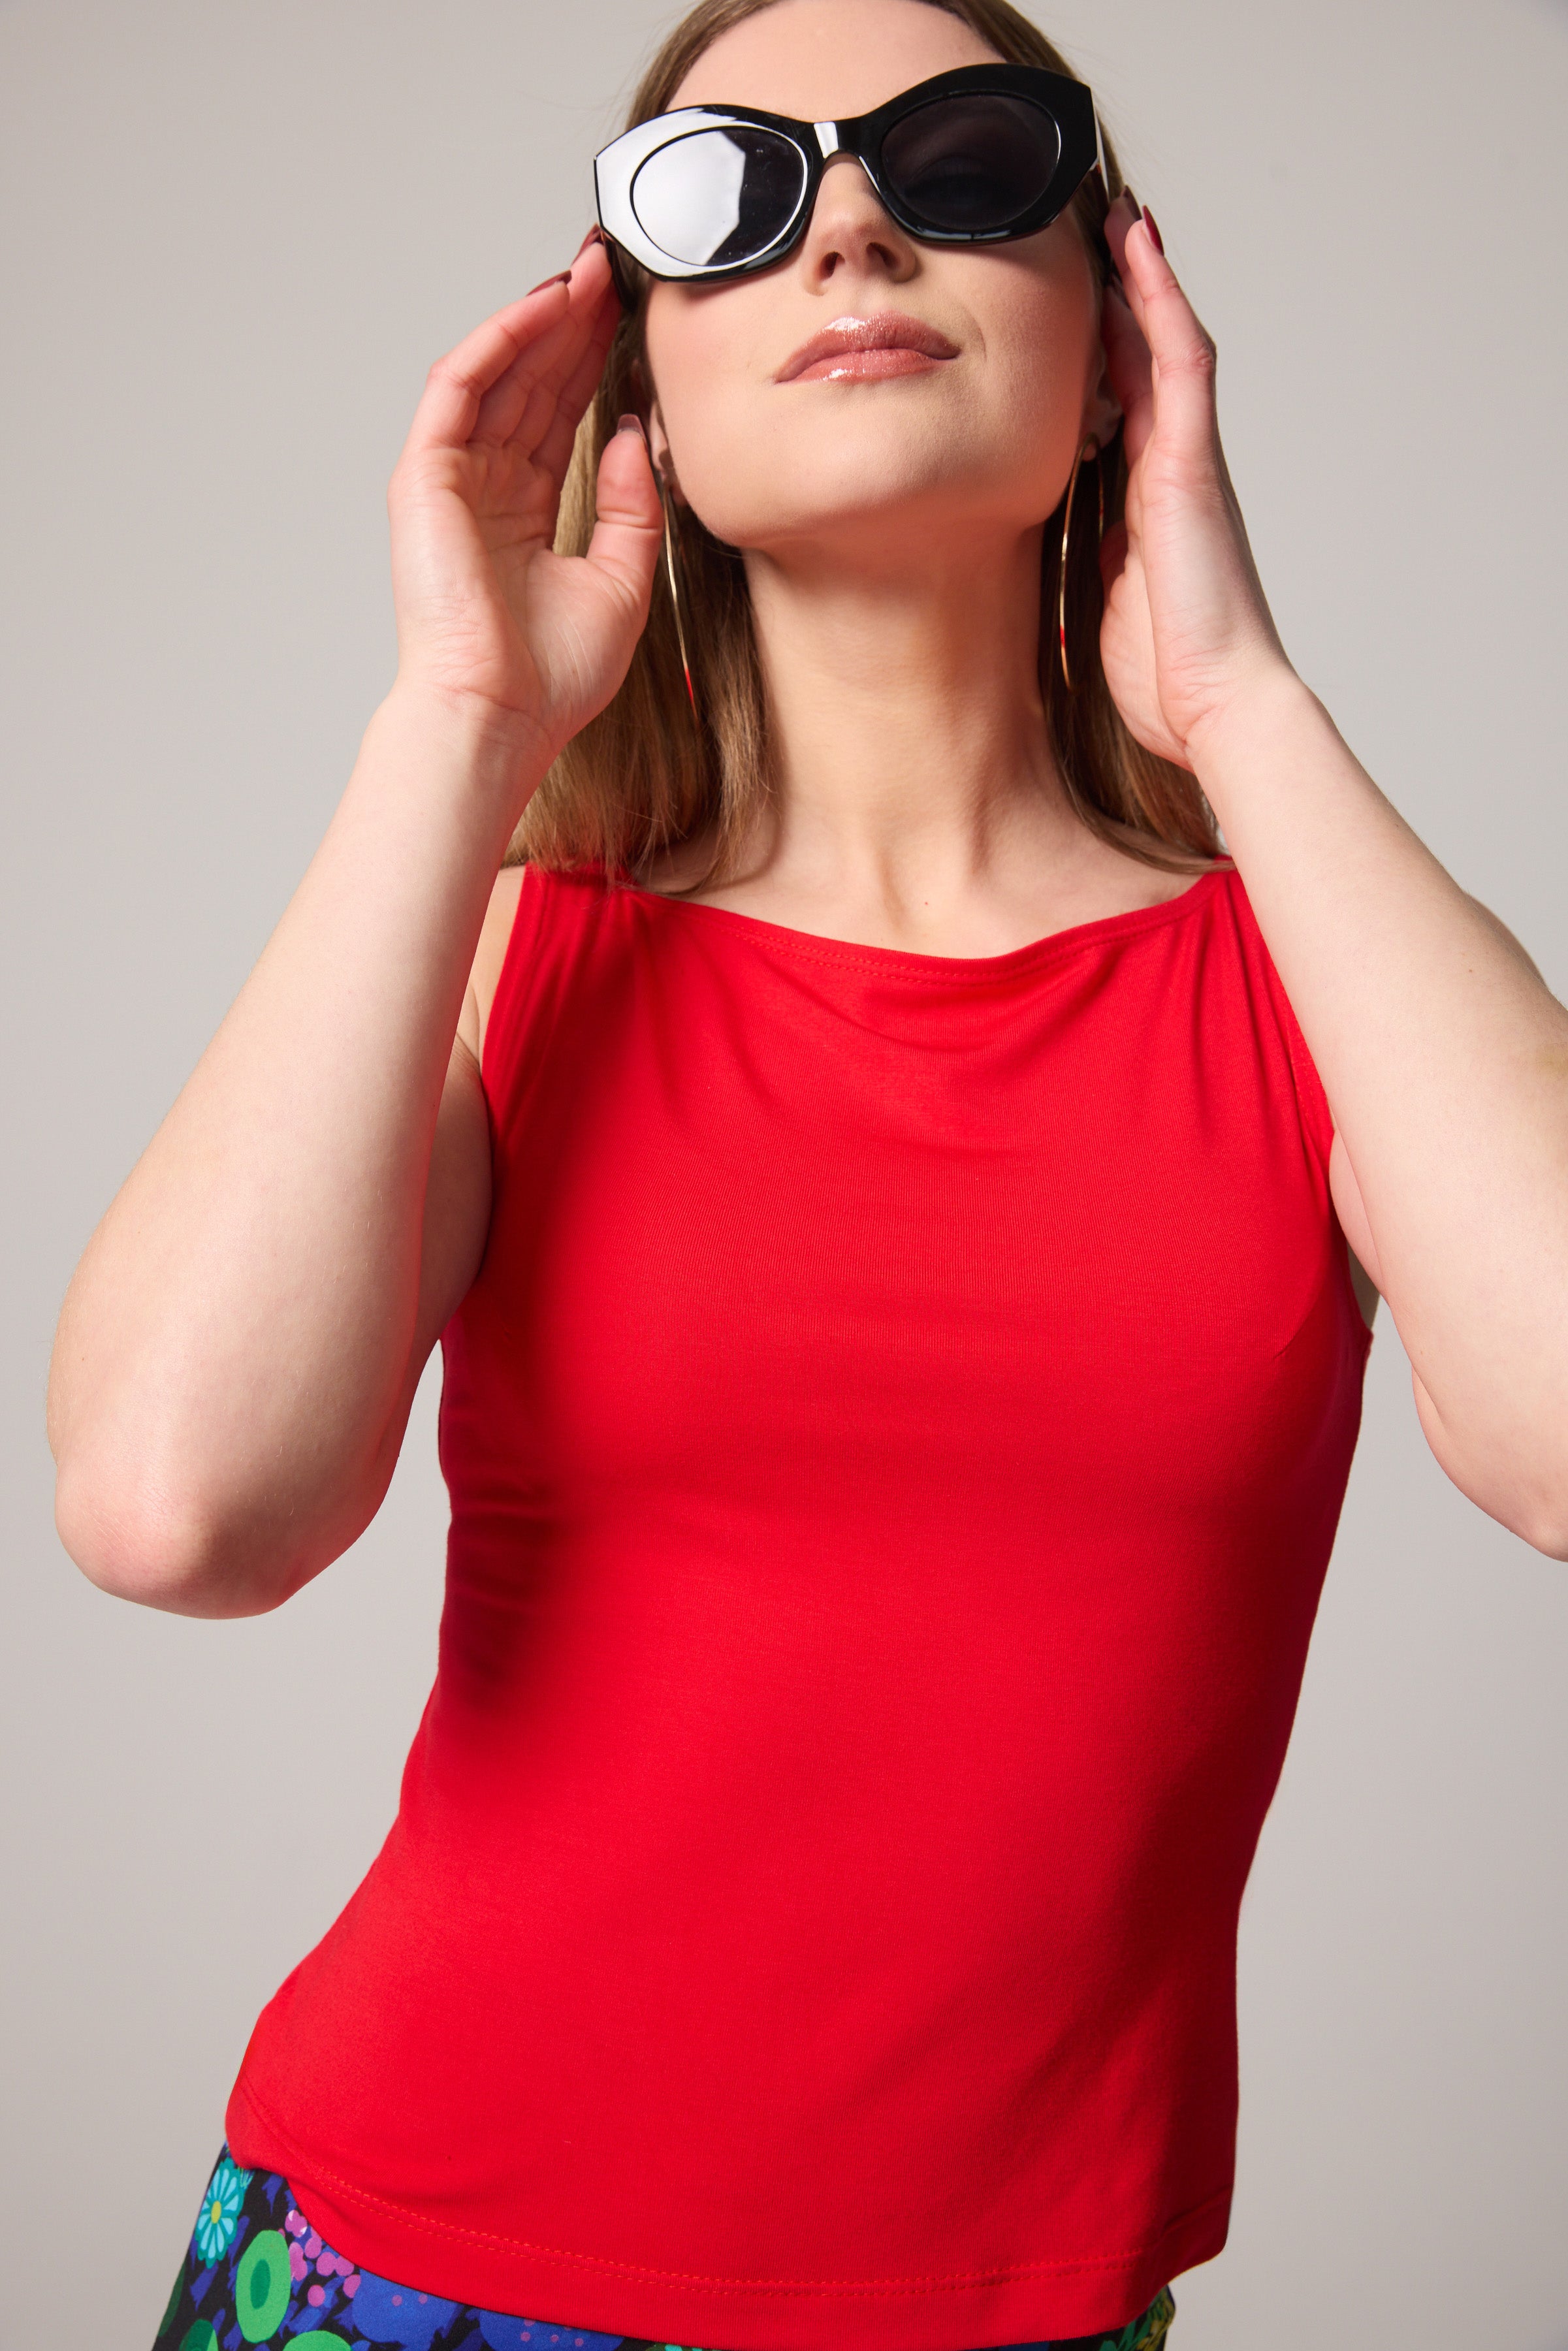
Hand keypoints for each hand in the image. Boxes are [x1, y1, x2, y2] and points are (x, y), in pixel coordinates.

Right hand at [386, 233, 662, 762]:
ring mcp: (453, 480)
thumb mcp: (625, 580)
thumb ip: (635, 506)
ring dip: (542, 319)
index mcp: (527, 515)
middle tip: (617, 271)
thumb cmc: (551, 676)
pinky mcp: (426, 477)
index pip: (562, 418)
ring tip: (590, 274)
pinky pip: (459, 388)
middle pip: (533, 385)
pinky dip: (499, 342)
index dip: (595, 364)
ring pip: (500, 374)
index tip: (633, 318)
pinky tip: (543, 308)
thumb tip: (641, 436)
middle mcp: (487, 490)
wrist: (501, 714)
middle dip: (574, 325)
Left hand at [1096, 197, 1295, 770]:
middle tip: (1097, 228)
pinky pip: (1180, 362)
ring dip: (1143, 277)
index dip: (1101, 349)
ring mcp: (1187, 460)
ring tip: (1119, 214)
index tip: (1074, 300)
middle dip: (1122, 296)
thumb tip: (1069, 544)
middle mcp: (1172, 469)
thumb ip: (1094, 559)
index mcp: (1148, 502)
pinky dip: (1160, 302)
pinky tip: (1141, 250)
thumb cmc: (1167, 674)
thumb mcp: (1106, 601)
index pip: (1121, 404)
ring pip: (1164, 343)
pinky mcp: (1192, 464)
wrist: (1215, 706)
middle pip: (1143, 359)